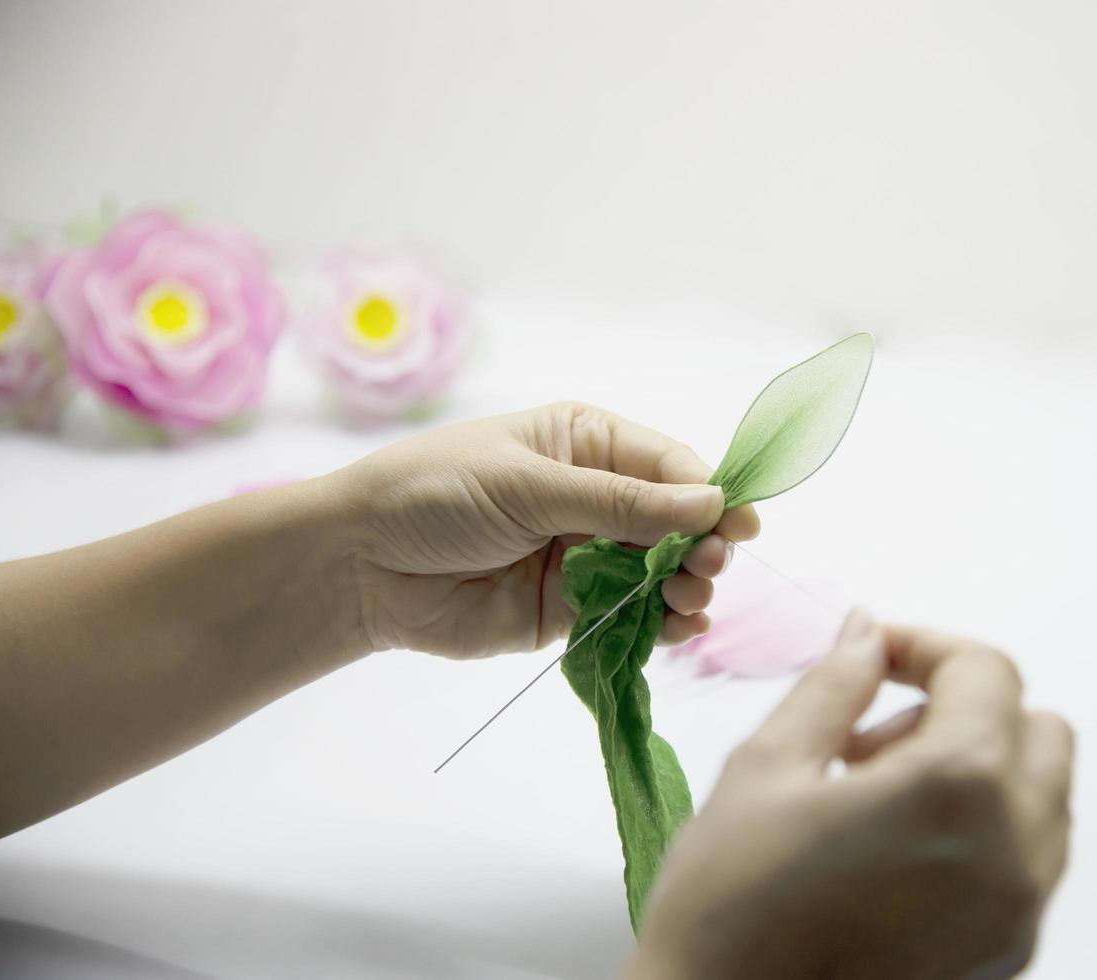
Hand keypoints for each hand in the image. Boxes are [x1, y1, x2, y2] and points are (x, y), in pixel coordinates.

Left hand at [333, 402, 759, 658]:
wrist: (358, 564)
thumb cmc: (434, 494)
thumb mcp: (530, 485)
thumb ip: (619, 503)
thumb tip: (709, 503)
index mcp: (586, 443)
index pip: (668, 465)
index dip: (708, 493)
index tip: (738, 523)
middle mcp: (594, 497)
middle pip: (675, 522)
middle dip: (701, 543)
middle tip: (709, 567)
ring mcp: (584, 555)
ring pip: (659, 572)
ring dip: (686, 586)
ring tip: (692, 599)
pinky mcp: (568, 610)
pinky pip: (628, 615)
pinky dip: (660, 624)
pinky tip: (681, 628)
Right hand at [629, 613, 1072, 979]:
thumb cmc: (728, 913)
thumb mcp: (767, 768)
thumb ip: (835, 685)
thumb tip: (866, 634)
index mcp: (958, 789)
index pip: (986, 671)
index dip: (924, 645)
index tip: (874, 655)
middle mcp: (1012, 853)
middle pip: (1036, 729)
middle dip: (962, 708)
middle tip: (871, 730)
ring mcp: (1017, 914)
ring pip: (1039, 797)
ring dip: (973, 770)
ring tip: (869, 795)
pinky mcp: (1005, 959)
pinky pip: (1021, 863)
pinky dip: (977, 832)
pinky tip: (887, 849)